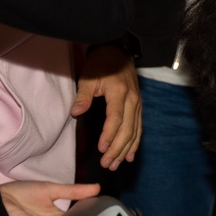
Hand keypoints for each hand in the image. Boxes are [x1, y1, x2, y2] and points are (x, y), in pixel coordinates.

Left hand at [74, 45, 141, 168]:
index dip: (109, 135)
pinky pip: (139, 127)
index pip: (115, 118)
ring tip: (116, 164)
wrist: (118, 51)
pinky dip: (135, 142)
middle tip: (107, 164)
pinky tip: (130, 155)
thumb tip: (75, 113)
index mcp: (119, 92)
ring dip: (126, 149)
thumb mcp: (89, 77)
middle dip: (117, 148)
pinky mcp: (138, 106)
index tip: (101, 149)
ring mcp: (138, 103)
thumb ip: (83, 96)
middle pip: (128, 129)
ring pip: (135, 131)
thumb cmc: (101, 64)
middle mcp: (133, 100)